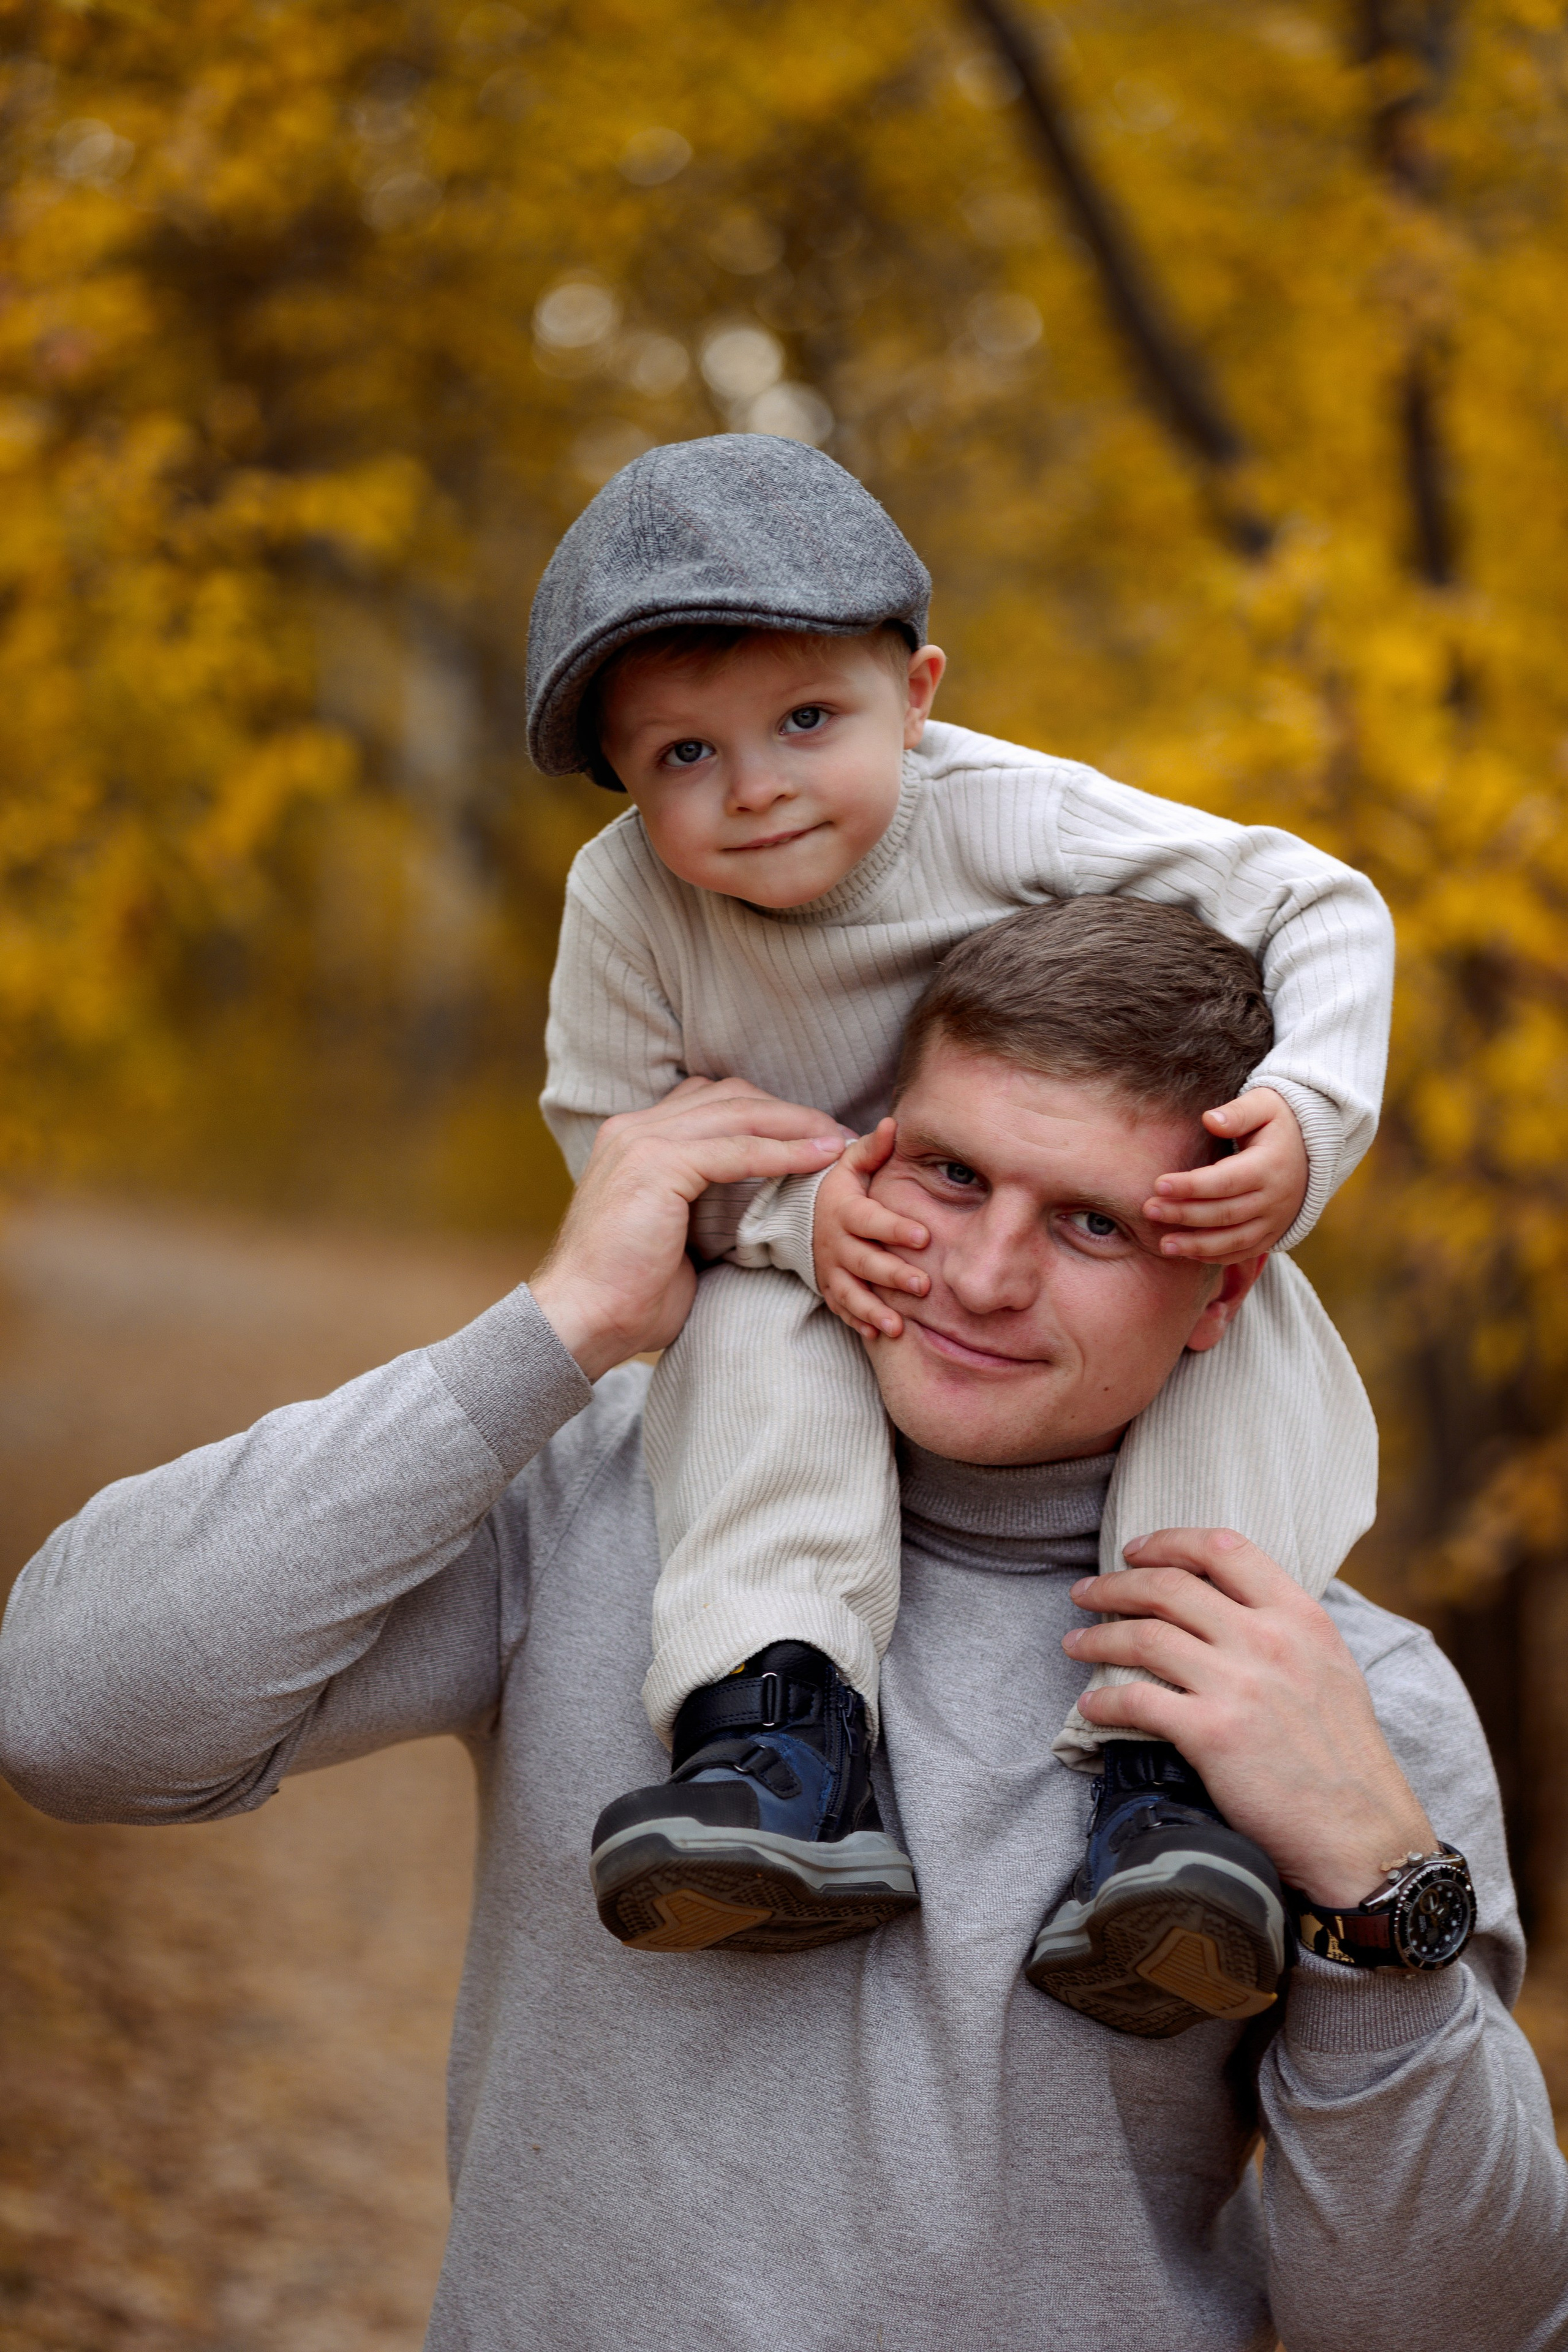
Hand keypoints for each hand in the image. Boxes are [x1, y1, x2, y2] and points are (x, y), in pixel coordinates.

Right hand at [532, 1078, 844, 1380]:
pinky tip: (818, 1158)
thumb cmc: (628, 1291)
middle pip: (730, 1096)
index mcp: (633, 1138)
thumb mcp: (669, 1233)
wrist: (583, 1317)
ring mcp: (642, 1142)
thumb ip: (700, 1204)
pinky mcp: (658, 1166)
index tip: (811, 1135)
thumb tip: (750, 1206)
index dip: (767, 1113)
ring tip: (837, 1141)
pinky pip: (737, 1150)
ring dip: (796, 1124)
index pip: (711, 1102)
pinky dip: (783, 1152)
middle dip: (789, 1111)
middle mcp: (634, 1128)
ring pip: (739, 1114)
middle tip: (836, 1133)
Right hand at [811, 1118, 929, 1341]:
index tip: (923, 1237)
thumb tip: (894, 1124)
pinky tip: (877, 1337)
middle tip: (923, 1286)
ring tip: (897, 1327)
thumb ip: (873, 1148)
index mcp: (845, 1210)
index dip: (895, 1228)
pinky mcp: (829, 1289)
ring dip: (873, 1311)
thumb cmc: (840, 1187)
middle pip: (865, 1261)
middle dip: (893, 1275)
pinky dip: (857, 1323)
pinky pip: (841, 1309)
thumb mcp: (849, 1163)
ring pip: (851, 1293)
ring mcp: (831, 1270)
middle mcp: (836, 1243)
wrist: (800, 1216)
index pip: (871, 1220)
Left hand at [1064, 1528, 1435, 1906]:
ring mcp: (1238, 1685)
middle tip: (1085, 1591)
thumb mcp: (1330, 1666)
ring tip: (1074, 1643)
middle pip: (1170, 1586)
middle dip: (1115, 1584)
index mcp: (1299, 1617)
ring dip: (1096, 1636)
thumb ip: (1283, 1628)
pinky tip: (1089, 1704)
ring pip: (1144, 1636)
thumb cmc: (1344, 1755)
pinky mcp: (1211, 1733)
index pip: (1223, 1548)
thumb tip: (1226, 1604)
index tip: (1136, 1551)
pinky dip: (1102, 1700)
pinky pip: (1136, 1700)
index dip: (1169, 1542)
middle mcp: (1268, 1640)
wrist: (1361, 1832)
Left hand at [1143, 1086, 1307, 1260]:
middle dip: (1184, 1214)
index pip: (1225, 1181)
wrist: (1312, 1152)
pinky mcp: (1271, 1235)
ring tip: (1163, 1245)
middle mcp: (1274, 1198)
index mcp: (1269, 1166)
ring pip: (1234, 1240)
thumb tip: (1210, 1120)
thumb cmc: (1277, 1123)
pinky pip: (1243, 1252)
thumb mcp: (1264, 1105)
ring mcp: (1274, 1221)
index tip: (1158, 1184)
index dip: (1191, 1186)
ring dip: (1197, 1245)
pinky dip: (1215, 1257)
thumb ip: (1239, 1112)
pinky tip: (1186, 1253)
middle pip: (1224, 1213)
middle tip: (1149, 1210)